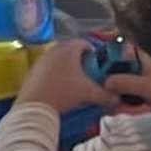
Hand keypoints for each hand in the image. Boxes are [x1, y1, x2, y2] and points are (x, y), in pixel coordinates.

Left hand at [28, 31, 150, 119]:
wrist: (34, 106)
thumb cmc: (64, 93)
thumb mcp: (88, 93)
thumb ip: (106, 94)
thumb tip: (118, 98)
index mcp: (69, 48)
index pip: (85, 44)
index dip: (94, 54)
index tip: (97, 67)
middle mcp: (54, 49)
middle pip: (71, 51)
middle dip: (80, 62)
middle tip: (87, 76)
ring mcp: (41, 59)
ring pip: (59, 60)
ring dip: (67, 69)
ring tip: (73, 84)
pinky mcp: (32, 70)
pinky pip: (48, 68)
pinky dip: (54, 75)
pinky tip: (58, 89)